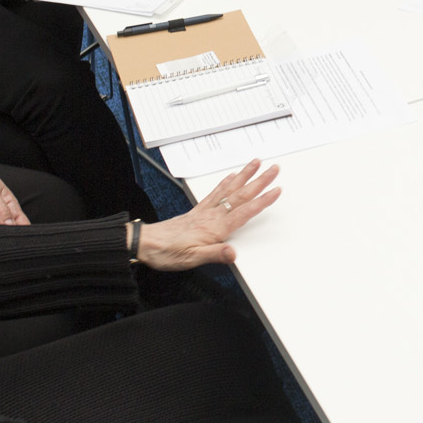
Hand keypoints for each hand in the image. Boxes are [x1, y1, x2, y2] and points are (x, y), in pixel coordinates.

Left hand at [136, 159, 280, 269]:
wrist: (146, 244)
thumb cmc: (168, 252)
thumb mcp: (192, 259)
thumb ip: (215, 255)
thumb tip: (233, 254)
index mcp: (215, 227)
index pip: (244, 212)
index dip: (262, 201)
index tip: (276, 190)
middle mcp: (212, 215)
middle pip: (241, 195)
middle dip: (259, 181)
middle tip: (274, 168)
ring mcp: (205, 211)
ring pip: (230, 189)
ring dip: (245, 176)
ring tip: (256, 163)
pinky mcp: (198, 211)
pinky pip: (216, 192)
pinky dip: (226, 183)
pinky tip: (231, 176)